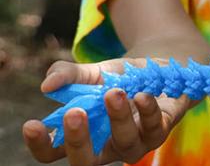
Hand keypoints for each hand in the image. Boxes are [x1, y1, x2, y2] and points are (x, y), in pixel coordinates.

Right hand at [23, 59, 191, 164]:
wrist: (159, 69)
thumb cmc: (119, 78)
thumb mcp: (91, 72)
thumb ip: (68, 75)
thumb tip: (47, 85)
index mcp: (81, 135)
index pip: (52, 152)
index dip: (41, 144)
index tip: (32, 124)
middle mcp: (105, 146)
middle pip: (85, 160)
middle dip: (78, 140)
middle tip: (74, 113)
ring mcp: (134, 143)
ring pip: (124, 143)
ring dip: (117, 118)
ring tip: (113, 92)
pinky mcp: (159, 132)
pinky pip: (154, 128)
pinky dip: (147, 112)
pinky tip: (142, 95)